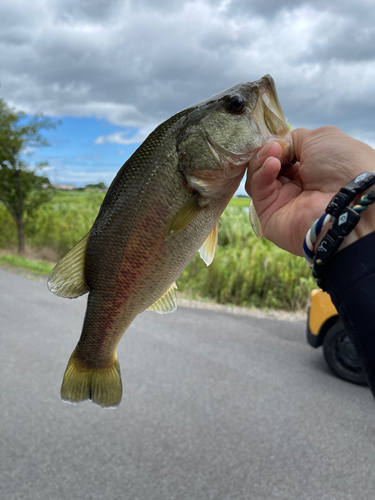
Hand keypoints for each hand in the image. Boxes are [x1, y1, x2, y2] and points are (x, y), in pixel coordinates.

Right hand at [245, 126, 374, 255]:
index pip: (284, 155)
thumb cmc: (341, 164)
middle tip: (273, 147)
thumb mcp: (320, 138)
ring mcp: (282, 201)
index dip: (276, 145)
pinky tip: (272, 164)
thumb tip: (278, 145)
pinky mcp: (268, 215)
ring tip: (273, 154)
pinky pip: (258, 191)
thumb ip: (294, 139)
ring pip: (259, 177)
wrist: (347, 200)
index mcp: (312, 169)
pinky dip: (262, 175)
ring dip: (262, 161)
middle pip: (267, 165)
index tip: (276, 139)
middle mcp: (297, 186)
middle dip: (267, 152)